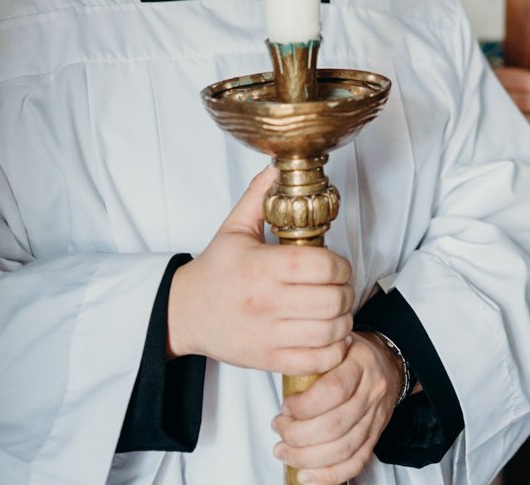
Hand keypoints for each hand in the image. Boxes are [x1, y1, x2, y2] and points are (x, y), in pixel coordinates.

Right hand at [168, 167, 353, 374]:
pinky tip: (330, 336)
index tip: (337, 265)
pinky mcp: (268, 359)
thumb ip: (259, 196)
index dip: (341, 265)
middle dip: (347, 291)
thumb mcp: (234, 228)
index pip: (322, 267)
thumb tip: (278, 167)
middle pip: (332, 300)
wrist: (183, 314)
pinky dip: (333, 350)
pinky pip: (316, 361)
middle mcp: (265, 302)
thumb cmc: (214, 271)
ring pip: (329, 332)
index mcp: (261, 267)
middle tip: (341, 287)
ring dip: (344, 320)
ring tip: (338, 310)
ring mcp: (267, 334)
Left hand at [271, 331, 403, 482]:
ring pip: (343, 448)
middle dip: (298, 435)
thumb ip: (313, 354)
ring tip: (284, 451)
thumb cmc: (353, 355)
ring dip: (307, 457)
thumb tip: (281, 368)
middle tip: (279, 429)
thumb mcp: (334, 342)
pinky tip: (306, 476)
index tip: (286, 406)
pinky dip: (329, 475)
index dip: (304, 405)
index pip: (334, 390)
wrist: (388, 364)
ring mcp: (375, 417)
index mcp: (360, 364)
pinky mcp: (375, 437)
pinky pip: (355, 463)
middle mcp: (372, 392)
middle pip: (335, 424)